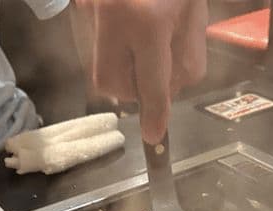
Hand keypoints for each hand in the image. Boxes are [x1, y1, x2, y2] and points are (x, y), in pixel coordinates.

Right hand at [74, 0, 207, 143]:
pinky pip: (94, 41)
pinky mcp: (79, 4)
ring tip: (141, 40)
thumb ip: (189, 55)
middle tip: (150, 69)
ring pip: (100, 66)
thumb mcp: (194, 11)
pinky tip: (128, 25)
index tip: (153, 134)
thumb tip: (172, 92)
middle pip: (111, 83)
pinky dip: (114, 45)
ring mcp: (89, 10)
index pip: (150, 84)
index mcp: (146, 21)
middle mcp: (110, 17)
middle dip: (131, 88)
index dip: (154, 113)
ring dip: (122, 67)